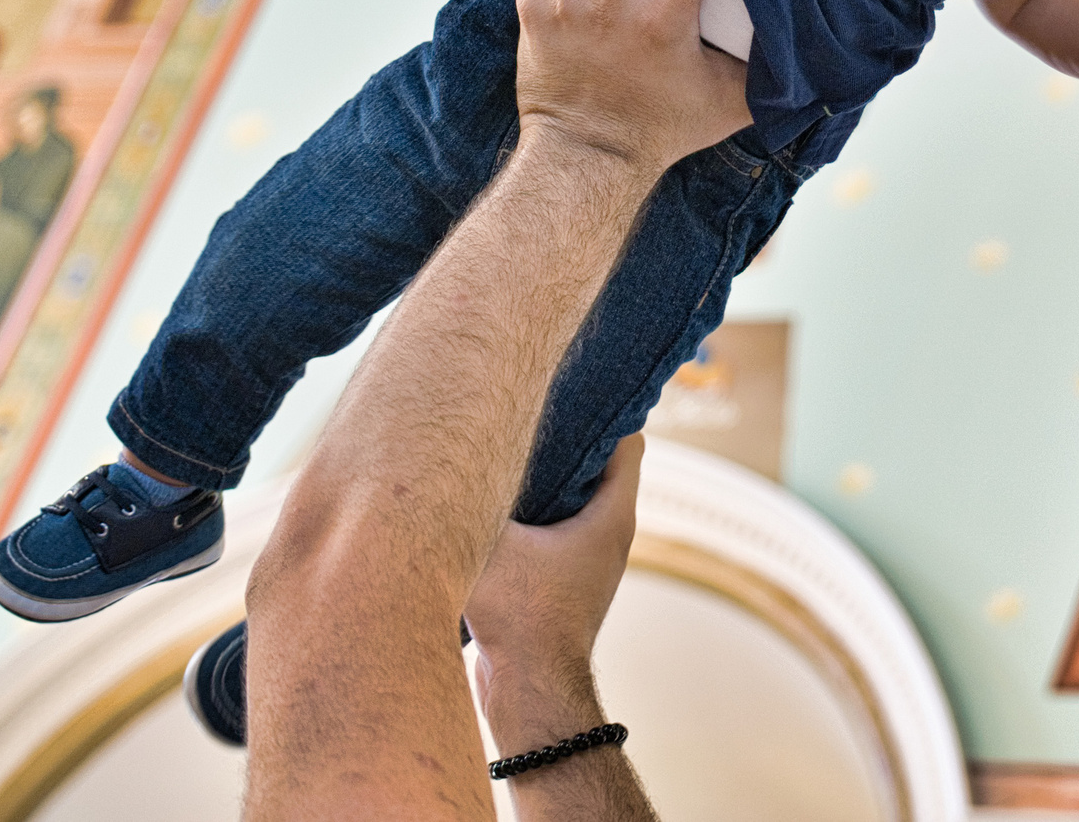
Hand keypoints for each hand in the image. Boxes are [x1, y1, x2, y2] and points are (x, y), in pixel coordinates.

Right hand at [465, 434, 643, 748]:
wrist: (527, 692)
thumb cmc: (521, 617)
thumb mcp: (491, 541)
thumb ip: (477, 493)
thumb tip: (450, 450)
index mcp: (612, 515)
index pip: (628, 440)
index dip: (603, 407)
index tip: (568, 386)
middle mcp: (611, 534)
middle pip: (601, 464)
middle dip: (568, 436)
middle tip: (527, 409)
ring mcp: (591, 560)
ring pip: (576, 497)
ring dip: (548, 476)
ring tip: (506, 448)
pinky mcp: (566, 581)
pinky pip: (558, 527)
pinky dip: (537, 510)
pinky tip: (497, 500)